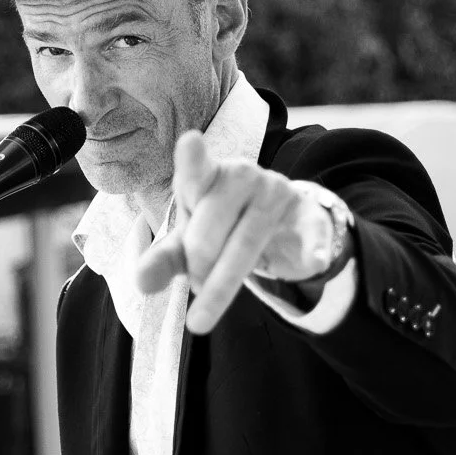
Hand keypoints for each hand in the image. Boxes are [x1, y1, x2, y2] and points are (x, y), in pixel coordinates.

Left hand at [134, 132, 335, 333]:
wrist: (279, 226)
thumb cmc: (220, 228)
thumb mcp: (186, 245)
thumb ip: (163, 260)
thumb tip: (142, 284)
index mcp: (206, 176)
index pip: (195, 171)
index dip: (192, 159)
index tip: (190, 142)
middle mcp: (242, 176)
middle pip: (210, 232)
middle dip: (197, 268)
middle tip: (196, 285)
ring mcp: (277, 192)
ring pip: (246, 245)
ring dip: (222, 285)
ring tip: (205, 312)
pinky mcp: (307, 213)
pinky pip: (308, 233)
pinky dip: (311, 249)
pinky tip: (313, 259)